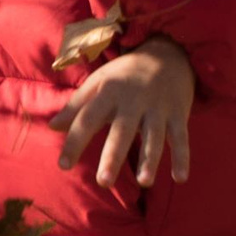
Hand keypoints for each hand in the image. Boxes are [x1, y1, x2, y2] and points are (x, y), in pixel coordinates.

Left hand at [52, 36, 193, 187]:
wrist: (167, 54)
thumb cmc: (124, 74)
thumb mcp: (97, 82)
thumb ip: (75, 106)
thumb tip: (51, 127)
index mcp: (109, 92)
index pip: (87, 119)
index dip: (75, 142)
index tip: (63, 165)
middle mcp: (133, 101)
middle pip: (122, 131)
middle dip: (113, 156)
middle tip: (103, 182)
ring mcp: (158, 108)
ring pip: (154, 137)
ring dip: (150, 160)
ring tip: (144, 181)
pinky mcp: (179, 114)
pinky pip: (181, 138)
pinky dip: (183, 158)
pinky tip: (180, 179)